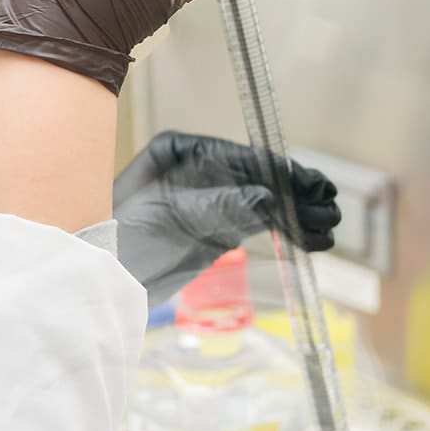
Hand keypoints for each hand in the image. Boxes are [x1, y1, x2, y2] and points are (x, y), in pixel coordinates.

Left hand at [113, 131, 340, 305]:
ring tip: (327, 231)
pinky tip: (310, 240)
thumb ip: (217, 207)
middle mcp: (199, 170)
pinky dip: (286, 231)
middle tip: (329, 211)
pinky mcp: (217, 228)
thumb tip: (267, 197)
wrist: (100, 278)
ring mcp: (210, 198)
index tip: (310, 186)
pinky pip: (260, 224)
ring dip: (297, 215)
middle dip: (295, 195)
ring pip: (265, 201)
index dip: (279, 172)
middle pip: (258, 177)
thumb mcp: (166, 219)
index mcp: (180, 152)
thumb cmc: (117, 239)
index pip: (240, 157)